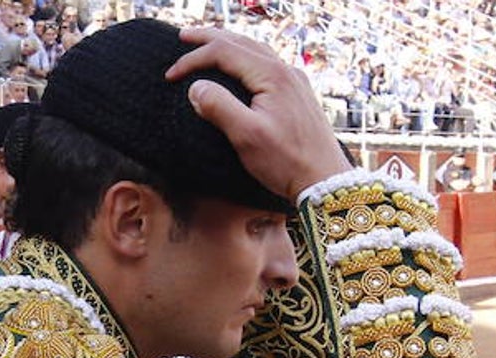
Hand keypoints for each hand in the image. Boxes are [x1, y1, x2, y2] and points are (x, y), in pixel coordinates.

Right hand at [166, 27, 350, 201]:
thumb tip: (196, 88)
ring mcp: (295, 81)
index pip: (224, 51)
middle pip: (241, 42)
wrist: (325, 181)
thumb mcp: (246, 137)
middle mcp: (286, 71)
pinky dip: (246, 58)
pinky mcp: (299, 94)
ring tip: (207, 45)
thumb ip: (219, 107)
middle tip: (182, 38)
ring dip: (229, 45)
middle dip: (209, 38)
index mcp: (272, 76)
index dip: (193, 59)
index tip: (170, 75)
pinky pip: (267, 64)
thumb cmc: (287, 162)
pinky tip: (241, 67)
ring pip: (256, 50)